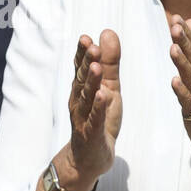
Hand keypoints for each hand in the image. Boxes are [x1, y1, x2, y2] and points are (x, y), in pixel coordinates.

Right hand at [66, 29, 121, 189]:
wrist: (90, 158)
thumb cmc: (100, 119)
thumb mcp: (110, 89)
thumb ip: (110, 63)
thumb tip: (107, 32)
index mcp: (83, 89)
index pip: (80, 67)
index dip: (83, 54)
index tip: (86, 38)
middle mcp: (79, 101)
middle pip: (81, 79)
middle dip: (85, 62)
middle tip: (91, 45)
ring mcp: (83, 118)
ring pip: (86, 97)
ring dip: (91, 82)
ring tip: (96, 66)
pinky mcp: (91, 133)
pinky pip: (94, 119)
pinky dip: (97, 107)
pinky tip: (101, 96)